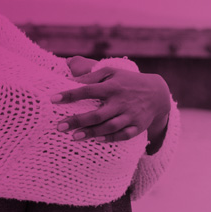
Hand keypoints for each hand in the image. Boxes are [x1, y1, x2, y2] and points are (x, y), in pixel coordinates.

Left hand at [54, 64, 171, 143]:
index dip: (70, 94)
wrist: (157, 93)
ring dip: (91, 132)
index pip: (88, 90)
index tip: (53, 99)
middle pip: (97, 114)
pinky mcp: (137, 126)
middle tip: (59, 126)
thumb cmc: (128, 81)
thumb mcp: (112, 72)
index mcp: (112, 86)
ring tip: (73, 137)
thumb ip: (91, 75)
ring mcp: (130, 115)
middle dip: (77, 120)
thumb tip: (70, 79)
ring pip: (109, 127)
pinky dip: (111, 138)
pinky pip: (123, 135)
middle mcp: (121, 102)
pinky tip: (97, 140)